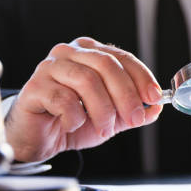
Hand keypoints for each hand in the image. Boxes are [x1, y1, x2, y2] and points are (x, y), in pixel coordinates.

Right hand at [4, 37, 162, 161]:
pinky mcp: (34, 86)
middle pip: (106, 65)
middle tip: (133, 118)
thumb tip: (156, 108)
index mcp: (90, 52)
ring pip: (86, 81)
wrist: (35, 138)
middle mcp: (69, 53)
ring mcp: (49, 67)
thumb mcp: (110, 118)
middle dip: (125, 95)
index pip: (121, 57)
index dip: (141, 77)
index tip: (154, 97)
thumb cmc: (70, 120)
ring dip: (102, 110)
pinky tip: (72, 126)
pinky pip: (63, 99)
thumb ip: (131, 111)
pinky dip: (75, 117)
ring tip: (104, 129)